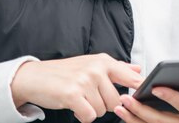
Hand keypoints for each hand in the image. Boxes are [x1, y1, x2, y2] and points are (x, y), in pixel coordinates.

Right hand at [10, 53, 142, 122]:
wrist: (35, 77)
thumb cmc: (66, 72)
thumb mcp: (92, 64)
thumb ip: (117, 68)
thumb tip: (138, 69)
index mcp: (104, 61)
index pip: (131, 78)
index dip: (139, 90)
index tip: (143, 97)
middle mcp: (96, 69)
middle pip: (116, 101)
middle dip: (103, 105)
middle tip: (88, 97)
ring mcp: (85, 81)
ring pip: (102, 110)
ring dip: (90, 110)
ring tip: (79, 99)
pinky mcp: (73, 94)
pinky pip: (89, 116)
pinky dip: (82, 116)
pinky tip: (74, 106)